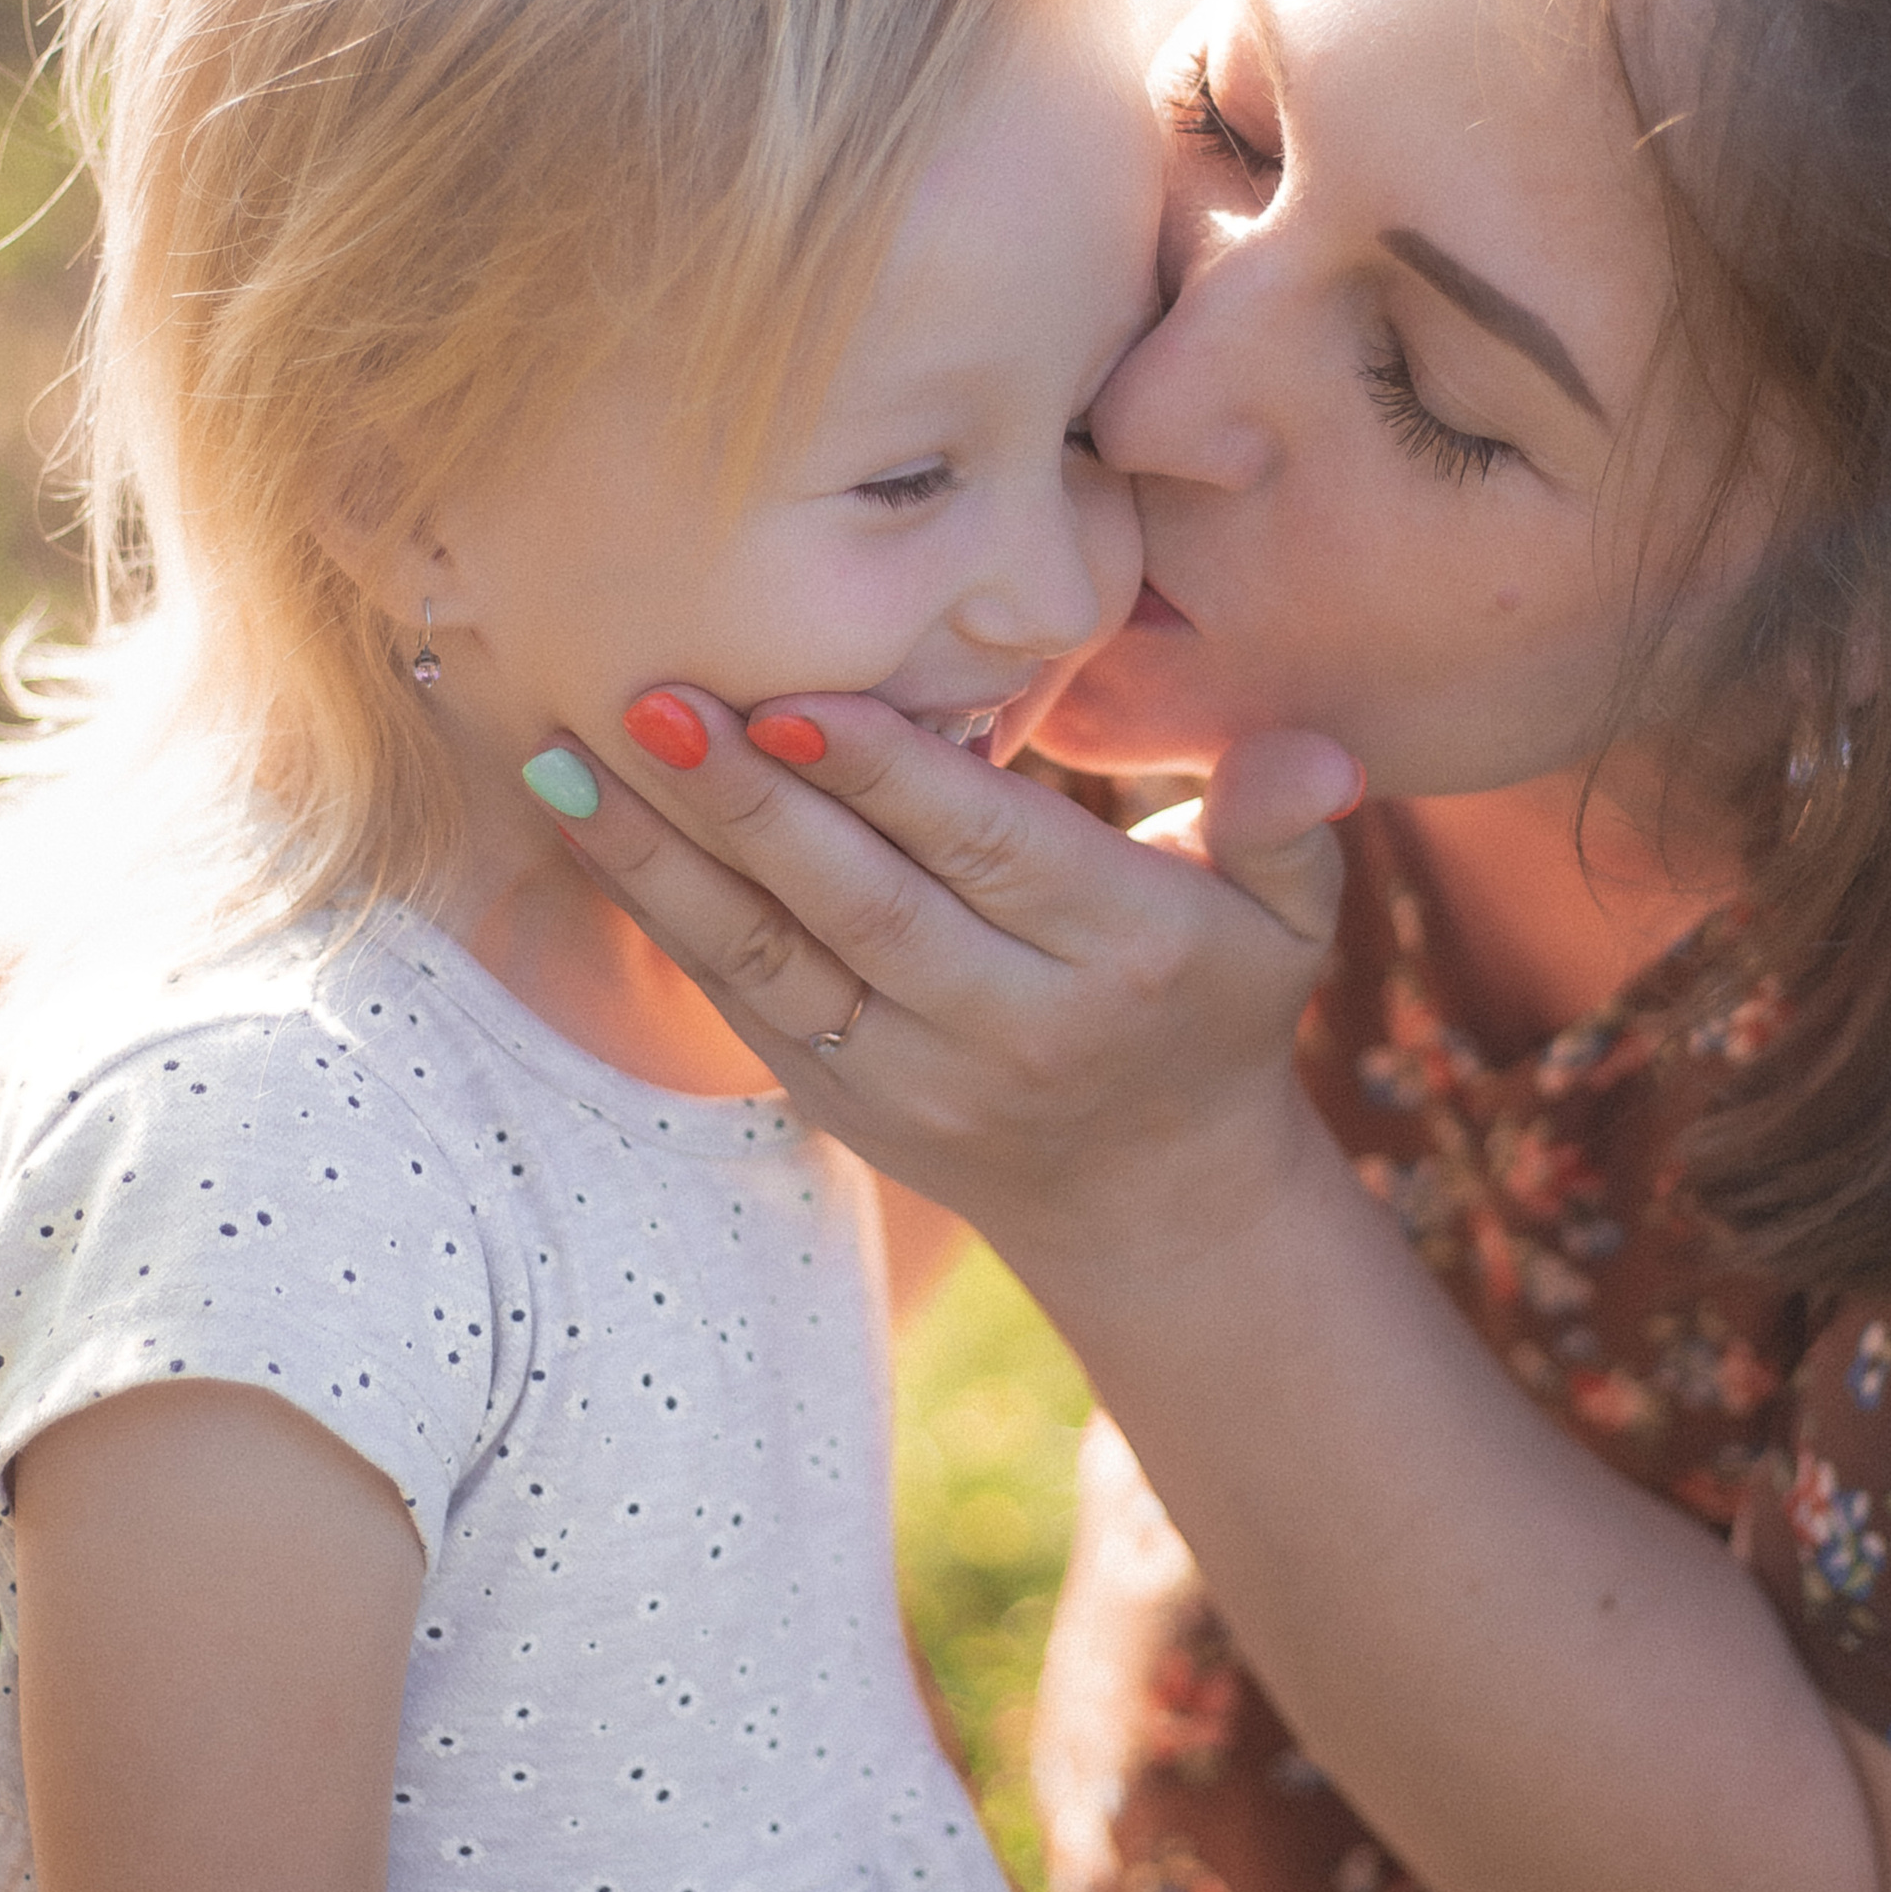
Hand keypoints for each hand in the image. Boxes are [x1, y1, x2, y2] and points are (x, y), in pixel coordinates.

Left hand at [518, 689, 1359, 1256]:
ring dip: (666, 857)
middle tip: (657, 699)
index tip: (796, 700)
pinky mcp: (840, 1098)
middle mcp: (1012, 1027)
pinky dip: (660, 909)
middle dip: (753, 805)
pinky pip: (741, 998)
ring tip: (577, 754)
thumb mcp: (1288, 920)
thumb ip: (1285, 823)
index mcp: (1122, 955)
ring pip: (776, 957)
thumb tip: (1313, 750)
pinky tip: (588, 818)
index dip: (891, 779)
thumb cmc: (1211, 1001)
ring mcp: (913, 1078)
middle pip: (865, 906)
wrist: (1149, 1192)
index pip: (992, 856)